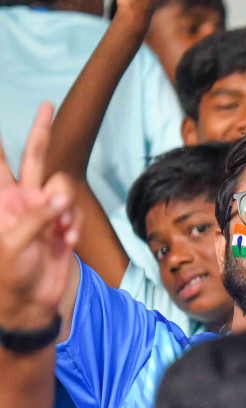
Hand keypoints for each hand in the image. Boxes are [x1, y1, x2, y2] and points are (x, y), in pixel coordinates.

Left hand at [0, 105, 78, 329]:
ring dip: (65, 206)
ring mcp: (44, 210)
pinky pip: (76, 212)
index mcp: (1, 201)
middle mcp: (21, 199)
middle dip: (40, 131)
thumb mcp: (13, 244)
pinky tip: (65, 242)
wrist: (30, 303)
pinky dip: (74, 226)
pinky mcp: (64, 224)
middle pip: (32, 156)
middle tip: (46, 104)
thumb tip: (61, 197)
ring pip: (62, 185)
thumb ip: (36, 217)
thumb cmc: (8, 274)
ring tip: (60, 231)